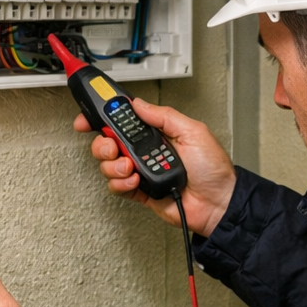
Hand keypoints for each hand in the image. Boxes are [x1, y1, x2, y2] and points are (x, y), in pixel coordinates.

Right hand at [80, 97, 235, 236]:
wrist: (217, 203)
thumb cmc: (213, 169)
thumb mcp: (193, 132)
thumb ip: (164, 116)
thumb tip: (139, 104)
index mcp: (155, 134)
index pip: (123, 121)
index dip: (102, 117)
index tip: (88, 116)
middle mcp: (144, 151)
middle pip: (107, 142)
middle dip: (103, 143)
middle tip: (113, 147)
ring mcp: (140, 171)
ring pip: (108, 165)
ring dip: (114, 166)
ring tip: (131, 167)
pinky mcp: (138, 192)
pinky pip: (116, 186)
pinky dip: (122, 184)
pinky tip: (136, 181)